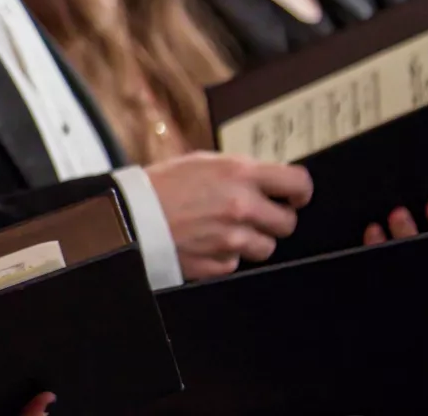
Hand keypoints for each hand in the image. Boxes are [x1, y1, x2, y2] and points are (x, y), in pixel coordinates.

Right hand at [147, 152, 313, 279]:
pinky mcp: (218, 265)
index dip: (300, 191)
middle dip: (274, 219)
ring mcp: (232, 239)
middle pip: (287, 222)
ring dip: (251, 240)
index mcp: (239, 173)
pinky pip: (237, 263)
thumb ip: (238, 172)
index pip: (297, 183)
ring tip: (225, 230)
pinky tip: (206, 243)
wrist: (127, 216)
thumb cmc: (161, 185)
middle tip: (256, 215)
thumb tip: (267, 180)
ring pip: (266, 247)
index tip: (295, 196)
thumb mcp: (202, 162)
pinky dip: (226, 256)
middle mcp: (241, 206)